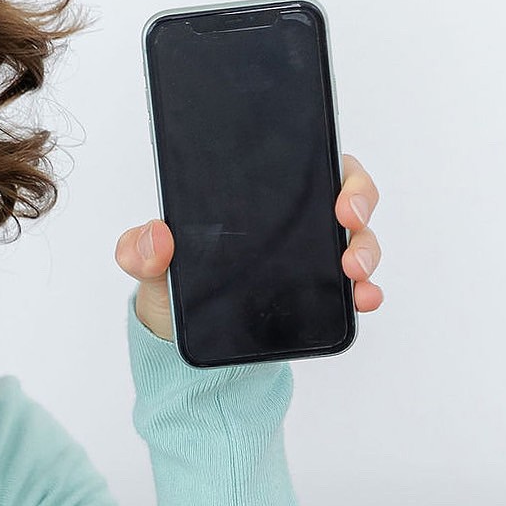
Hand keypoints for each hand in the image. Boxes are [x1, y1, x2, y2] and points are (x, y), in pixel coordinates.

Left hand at [117, 152, 383, 342]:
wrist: (178, 338)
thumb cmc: (172, 285)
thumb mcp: (149, 266)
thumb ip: (140, 249)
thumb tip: (155, 235)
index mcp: (260, 198)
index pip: (311, 166)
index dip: (336, 171)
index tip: (337, 190)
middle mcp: (294, 223)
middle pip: (348, 197)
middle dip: (360, 204)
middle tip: (347, 222)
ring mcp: (311, 258)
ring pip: (357, 241)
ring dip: (365, 252)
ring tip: (352, 272)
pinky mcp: (317, 295)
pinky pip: (352, 288)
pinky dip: (363, 293)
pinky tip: (362, 300)